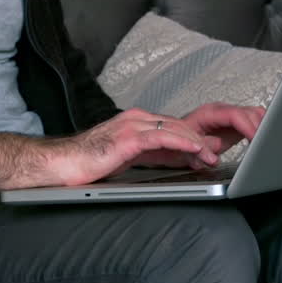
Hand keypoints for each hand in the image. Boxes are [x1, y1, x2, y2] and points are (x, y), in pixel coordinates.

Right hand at [48, 108, 220, 185]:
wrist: (64, 163)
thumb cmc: (90, 162)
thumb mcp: (130, 158)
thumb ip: (153, 155)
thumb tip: (178, 160)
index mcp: (136, 122)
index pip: (172, 126)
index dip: (193, 138)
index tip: (209, 150)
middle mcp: (136, 119)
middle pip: (178, 125)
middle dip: (200, 139)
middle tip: (217, 152)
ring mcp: (132, 126)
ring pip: (174, 129)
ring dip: (196, 143)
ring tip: (211, 155)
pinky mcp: (129, 138)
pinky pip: (162, 137)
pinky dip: (182, 143)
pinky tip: (195, 150)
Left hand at [179, 102, 265, 155]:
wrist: (177, 140)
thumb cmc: (180, 143)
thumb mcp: (187, 150)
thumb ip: (200, 152)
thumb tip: (213, 159)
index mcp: (208, 114)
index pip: (234, 115)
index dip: (248, 126)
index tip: (256, 140)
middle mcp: (220, 111)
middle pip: (248, 112)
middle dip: (259, 128)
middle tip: (263, 145)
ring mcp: (228, 115)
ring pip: (254, 113)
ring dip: (262, 127)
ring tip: (264, 143)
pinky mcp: (234, 122)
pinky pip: (253, 119)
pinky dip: (261, 128)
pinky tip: (261, 140)